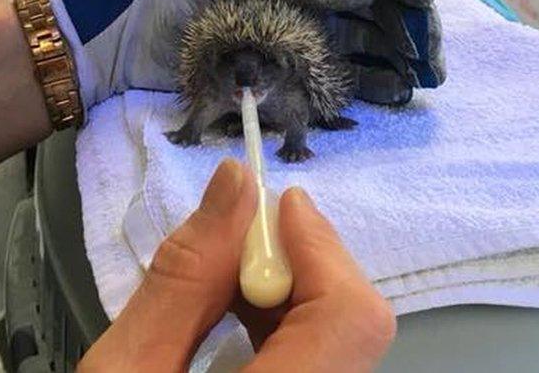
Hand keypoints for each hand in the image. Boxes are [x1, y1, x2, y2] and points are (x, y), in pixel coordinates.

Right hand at [78, 160, 395, 371]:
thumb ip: (185, 278)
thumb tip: (235, 184)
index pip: (352, 318)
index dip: (321, 248)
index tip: (272, 207)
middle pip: (352, 327)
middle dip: (301, 268)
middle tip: (232, 244)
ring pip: (340, 345)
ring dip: (291, 298)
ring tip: (221, 289)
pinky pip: (319, 364)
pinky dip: (285, 331)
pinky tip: (234, 328)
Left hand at [254, 0, 445, 99]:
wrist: (143, 30)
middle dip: (414, 23)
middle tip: (430, 56)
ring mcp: (316, 30)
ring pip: (377, 38)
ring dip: (405, 57)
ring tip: (425, 78)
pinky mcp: (303, 71)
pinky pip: (350, 77)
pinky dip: (377, 85)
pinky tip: (397, 93)